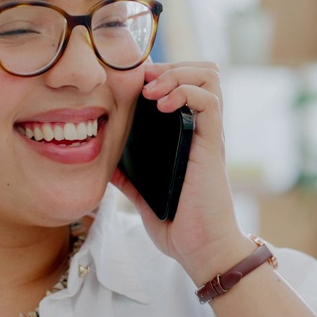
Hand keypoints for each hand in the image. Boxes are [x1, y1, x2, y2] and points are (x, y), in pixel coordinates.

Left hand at [110, 62, 252, 284]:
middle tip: (143, 82)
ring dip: (178, 73)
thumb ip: (128, 177)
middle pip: (202, 69)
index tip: (133, 81)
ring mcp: (208, 134)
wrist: (201, 251)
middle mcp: (201, 128)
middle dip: (171, 64)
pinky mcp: (211, 144)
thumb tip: (104, 163)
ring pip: (210, 76)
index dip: (162, 71)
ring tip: (153, 91)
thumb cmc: (178, 225)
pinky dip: (185, 92)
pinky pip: (209, 100)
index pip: (186, 81)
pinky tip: (162, 105)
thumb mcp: (144, 195)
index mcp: (187, 134)